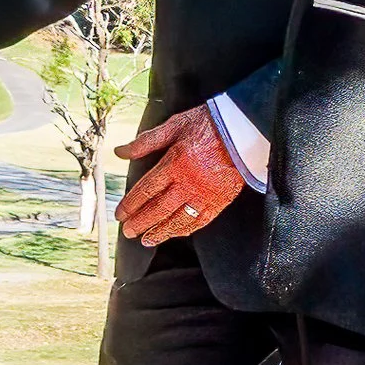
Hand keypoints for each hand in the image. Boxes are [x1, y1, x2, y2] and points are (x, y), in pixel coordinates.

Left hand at [117, 104, 243, 244]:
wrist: (244, 132)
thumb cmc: (209, 125)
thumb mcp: (174, 125)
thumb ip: (146, 141)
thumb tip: (121, 152)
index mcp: (174, 163)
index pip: (146, 189)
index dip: (131, 204)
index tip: (121, 214)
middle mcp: (188, 183)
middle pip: (159, 209)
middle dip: (141, 222)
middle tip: (129, 231)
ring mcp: (204, 195)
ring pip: (178, 220)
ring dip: (160, 232)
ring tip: (147, 239)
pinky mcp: (219, 201)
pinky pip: (199, 221)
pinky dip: (185, 229)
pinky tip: (175, 233)